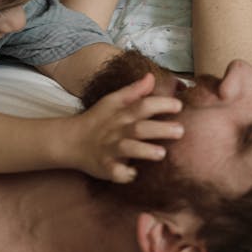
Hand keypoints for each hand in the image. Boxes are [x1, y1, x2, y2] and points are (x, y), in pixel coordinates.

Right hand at [68, 72, 183, 182]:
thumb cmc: (98, 120)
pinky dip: (124, 174)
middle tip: (180, 131)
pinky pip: (115, 172)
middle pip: (140, 128)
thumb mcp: (112, 101)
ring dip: (145, 151)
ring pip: (129, 149)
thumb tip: (151, 76)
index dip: (161, 104)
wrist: (71, 140)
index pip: (143, 105)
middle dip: (160, 129)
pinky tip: (134, 175)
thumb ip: (133, 90)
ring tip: (162, 154)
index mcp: (122, 114)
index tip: (179, 106)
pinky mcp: (105, 167)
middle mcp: (118, 131)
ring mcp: (111, 149)